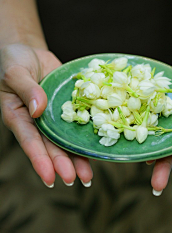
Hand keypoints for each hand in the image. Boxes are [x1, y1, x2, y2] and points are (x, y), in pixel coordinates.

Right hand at [0, 44, 92, 187]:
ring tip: (88, 177)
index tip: (50, 178)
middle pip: (50, 146)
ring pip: (65, 140)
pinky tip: (96, 149)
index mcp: (19, 116)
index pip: (29, 141)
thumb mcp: (15, 72)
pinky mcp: (68, 108)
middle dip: (62, 164)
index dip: (39, 160)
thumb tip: (38, 110)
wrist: (28, 52)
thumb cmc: (13, 61)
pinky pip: (77, 122)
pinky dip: (85, 135)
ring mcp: (53, 116)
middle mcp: (37, 121)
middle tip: (75, 180)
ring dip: (76, 158)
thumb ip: (26, 89)